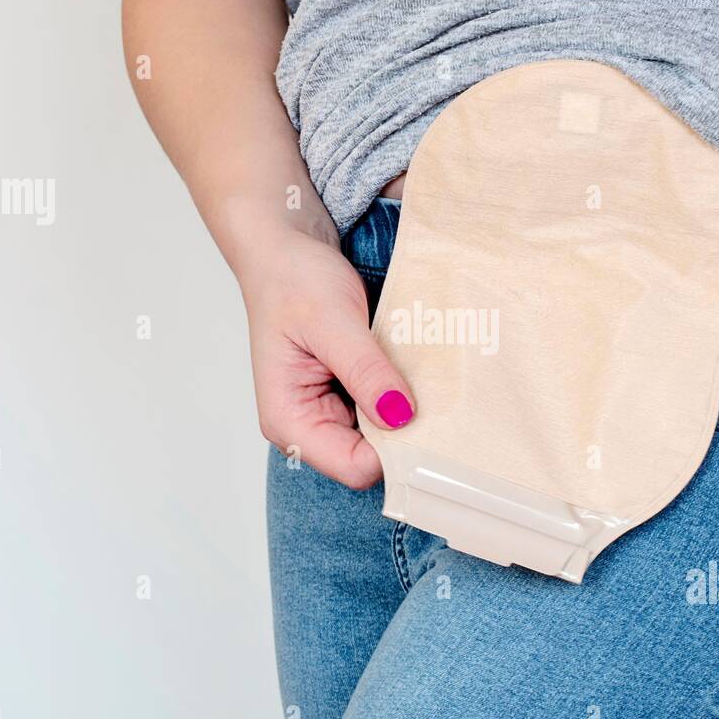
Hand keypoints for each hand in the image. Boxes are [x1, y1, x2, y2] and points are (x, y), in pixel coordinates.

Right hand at [237, 223, 414, 488]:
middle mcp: (307, 428)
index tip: (427, 414)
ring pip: (385, 439)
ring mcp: (328, 415)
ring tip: (418, 372)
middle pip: (374, 460)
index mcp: (289, 421)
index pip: (355, 467)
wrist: (286, 250)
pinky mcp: (347, 399)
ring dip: (406, 411)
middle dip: (404, 431)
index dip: (395, 449)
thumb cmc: (293, 280)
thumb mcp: (333, 321)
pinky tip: (409, 368)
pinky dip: (402, 395)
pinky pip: (386, 414)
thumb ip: (365, 372)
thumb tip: (400, 417)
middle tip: (432, 390)